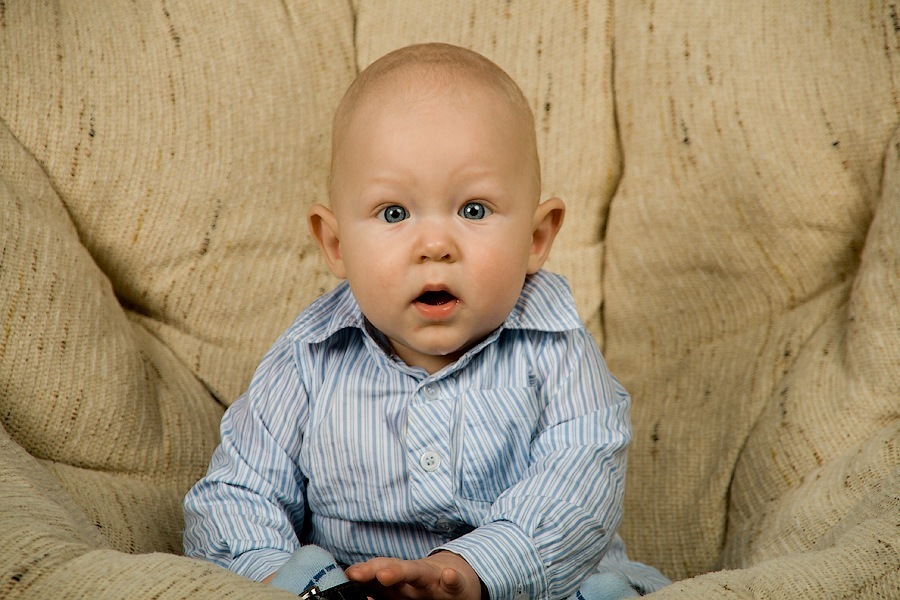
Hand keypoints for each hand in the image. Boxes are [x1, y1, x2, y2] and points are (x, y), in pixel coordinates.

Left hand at [346, 551, 483, 599]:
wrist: (460, 580)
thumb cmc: (425, 587)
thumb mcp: (401, 588)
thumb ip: (380, 590)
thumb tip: (355, 593)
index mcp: (400, 579)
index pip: (378, 570)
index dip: (362, 572)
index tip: (345, 574)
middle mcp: (415, 576)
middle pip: (393, 567)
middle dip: (373, 569)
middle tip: (355, 574)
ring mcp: (435, 580)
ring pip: (418, 573)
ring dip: (402, 571)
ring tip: (384, 575)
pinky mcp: (456, 587)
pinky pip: (453, 583)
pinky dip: (451, 579)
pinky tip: (448, 576)